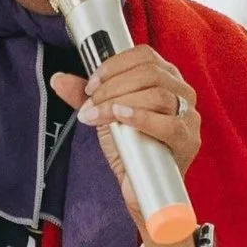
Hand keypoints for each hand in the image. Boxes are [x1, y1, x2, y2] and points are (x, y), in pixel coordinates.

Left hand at [50, 53, 201, 236]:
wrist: (140, 191)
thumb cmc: (129, 150)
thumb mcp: (104, 117)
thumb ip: (85, 97)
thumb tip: (57, 79)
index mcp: (165, 79)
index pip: (145, 55)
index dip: (114, 65)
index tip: (91, 84)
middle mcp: (182, 93)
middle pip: (150, 72)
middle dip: (112, 85)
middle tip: (90, 102)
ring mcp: (189, 116)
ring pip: (158, 94)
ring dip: (120, 101)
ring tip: (97, 115)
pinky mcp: (188, 140)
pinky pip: (168, 123)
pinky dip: (140, 117)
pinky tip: (120, 117)